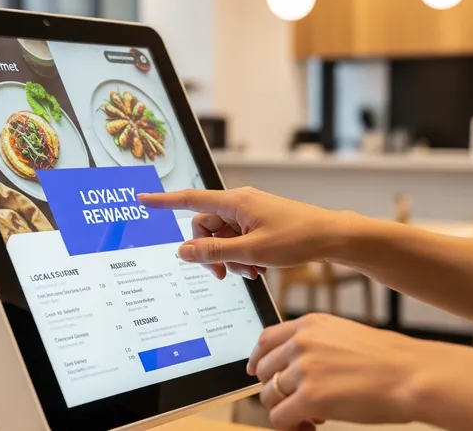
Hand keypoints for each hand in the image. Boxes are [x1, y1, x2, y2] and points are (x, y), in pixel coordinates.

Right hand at [138, 187, 353, 278]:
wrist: (330, 237)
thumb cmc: (296, 239)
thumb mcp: (251, 251)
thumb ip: (215, 252)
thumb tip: (184, 251)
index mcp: (235, 202)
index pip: (191, 200)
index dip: (164, 201)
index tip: (142, 198)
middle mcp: (240, 204)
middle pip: (206, 227)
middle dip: (211, 252)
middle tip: (226, 274)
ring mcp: (250, 214)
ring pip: (223, 238)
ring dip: (230, 258)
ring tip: (251, 271)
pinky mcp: (260, 223)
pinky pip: (238, 240)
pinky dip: (243, 256)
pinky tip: (258, 267)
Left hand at [247, 313, 448, 430]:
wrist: (411, 374)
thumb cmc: (388, 359)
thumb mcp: (344, 335)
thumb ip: (315, 344)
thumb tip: (292, 368)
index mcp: (310, 324)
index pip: (265, 339)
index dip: (258, 359)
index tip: (256, 372)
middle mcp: (302, 342)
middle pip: (265, 371)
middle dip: (277, 390)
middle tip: (299, 403)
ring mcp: (304, 370)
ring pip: (269, 396)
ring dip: (285, 410)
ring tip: (312, 417)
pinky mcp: (310, 398)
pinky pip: (279, 418)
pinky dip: (291, 427)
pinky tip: (311, 427)